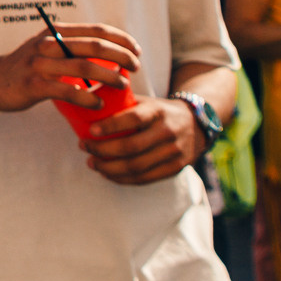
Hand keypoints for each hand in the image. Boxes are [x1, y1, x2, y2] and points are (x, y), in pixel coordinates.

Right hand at [0, 25, 141, 112]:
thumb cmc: (25, 67)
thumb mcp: (46, 48)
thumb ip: (70, 46)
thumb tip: (106, 52)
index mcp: (55, 32)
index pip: (95, 30)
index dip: (120, 38)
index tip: (136, 50)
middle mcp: (48, 44)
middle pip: (94, 46)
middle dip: (121, 56)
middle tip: (136, 67)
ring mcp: (40, 64)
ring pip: (84, 68)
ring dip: (109, 77)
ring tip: (123, 85)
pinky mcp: (34, 85)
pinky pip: (67, 91)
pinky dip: (87, 97)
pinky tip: (98, 103)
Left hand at [82, 94, 205, 185]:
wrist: (196, 125)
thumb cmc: (160, 112)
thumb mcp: (147, 102)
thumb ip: (124, 102)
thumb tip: (88, 101)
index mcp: (158, 111)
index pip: (133, 119)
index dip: (110, 126)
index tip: (90, 130)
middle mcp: (168, 132)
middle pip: (131, 147)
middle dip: (103, 150)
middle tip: (84, 147)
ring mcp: (173, 153)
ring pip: (136, 167)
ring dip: (108, 168)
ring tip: (91, 163)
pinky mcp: (175, 169)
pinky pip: (144, 179)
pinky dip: (122, 179)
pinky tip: (107, 174)